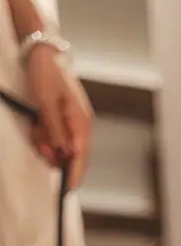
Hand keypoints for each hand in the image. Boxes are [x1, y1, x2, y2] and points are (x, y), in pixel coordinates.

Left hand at [25, 45, 92, 189]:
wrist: (41, 56)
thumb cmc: (45, 76)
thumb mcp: (45, 104)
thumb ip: (54, 131)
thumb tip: (62, 155)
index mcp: (81, 123)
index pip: (81, 156)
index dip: (74, 174)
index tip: (68, 190)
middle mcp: (80, 127)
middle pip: (71, 155)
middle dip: (53, 154)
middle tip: (38, 143)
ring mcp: (72, 124)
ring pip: (60, 148)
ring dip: (45, 143)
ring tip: (35, 127)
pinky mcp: (63, 122)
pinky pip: (54, 138)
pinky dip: (44, 136)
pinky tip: (37, 125)